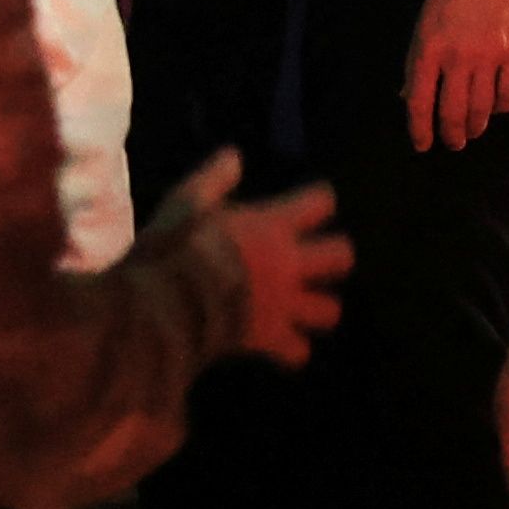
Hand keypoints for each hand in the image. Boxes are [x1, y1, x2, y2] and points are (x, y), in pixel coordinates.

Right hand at [149, 151, 344, 370]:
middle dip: (333, 258)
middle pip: (342, 256)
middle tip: (312, 261)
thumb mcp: (185, 203)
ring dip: (318, 308)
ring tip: (302, 308)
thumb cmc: (173, 249)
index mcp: (272, 226)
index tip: (310, 205)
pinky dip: (291, 350)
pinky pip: (298, 352)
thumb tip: (234, 156)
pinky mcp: (271, 338)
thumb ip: (213, 180)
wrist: (166, 305)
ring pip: (330, 310)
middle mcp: (289, 264)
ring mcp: (284, 304)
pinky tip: (280, 347)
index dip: (318, 202)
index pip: (320, 203)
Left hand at [405, 0, 508, 151]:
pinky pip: (508, 94)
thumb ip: (418, 61)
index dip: (420, 129)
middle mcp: (457, 58)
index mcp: (428, 49)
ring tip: (473, 132)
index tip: (422, 145)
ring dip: (476, 126)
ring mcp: (488, 57)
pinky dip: (501, 107)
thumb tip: (409, 97)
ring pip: (481, 108)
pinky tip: (495, 109)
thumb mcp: (424, 23)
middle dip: (451, 135)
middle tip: (453, 144)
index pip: (419, 101)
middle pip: (452, 112)